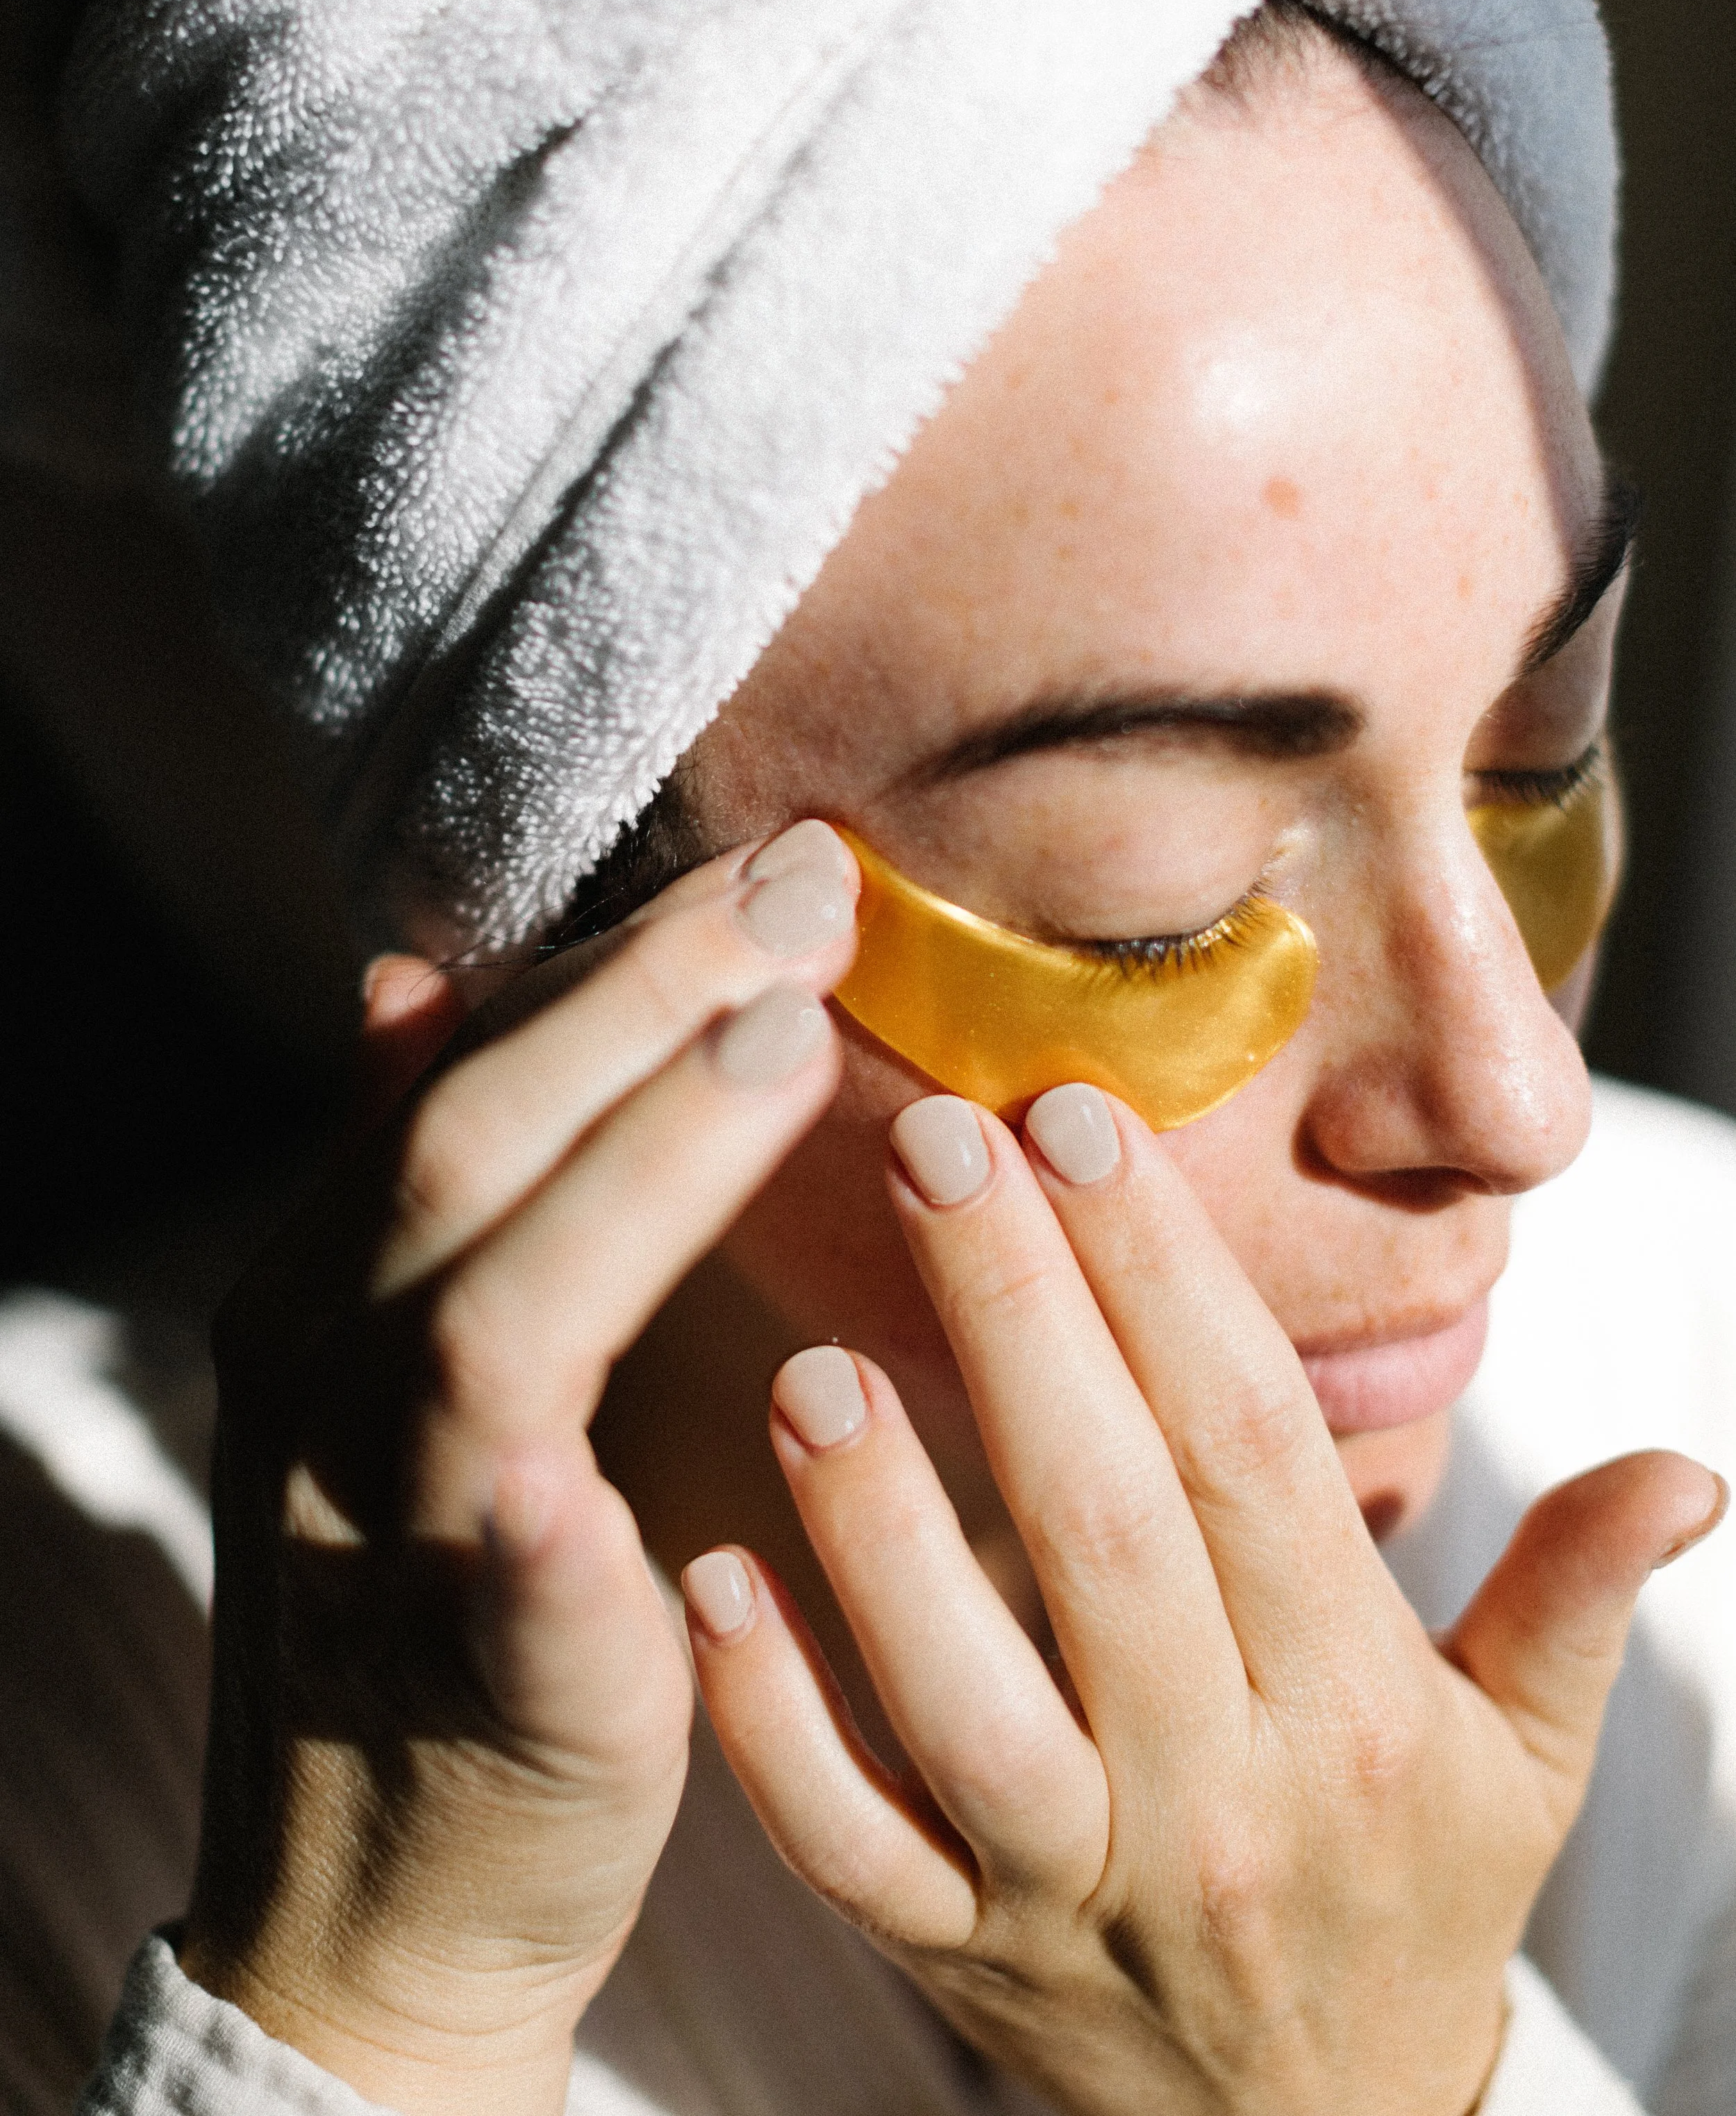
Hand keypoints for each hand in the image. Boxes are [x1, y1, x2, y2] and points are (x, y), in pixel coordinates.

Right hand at [179, 824, 858, 2115]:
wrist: (379, 1900)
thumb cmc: (448, 1587)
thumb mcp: (415, 1363)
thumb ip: (435, 1184)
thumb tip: (411, 976)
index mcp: (327, 1288)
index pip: (467, 1071)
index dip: (617, 961)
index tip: (771, 867)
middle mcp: (321, 1382)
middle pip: (469, 1146)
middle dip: (645, 1003)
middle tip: (811, 886)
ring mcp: (374, 1528)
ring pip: (488, 1317)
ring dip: (635, 1170)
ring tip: (785, 1043)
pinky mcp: (465, 1676)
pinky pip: (495, 1568)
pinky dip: (544, 1497)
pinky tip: (616, 1430)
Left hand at [684, 1085, 1724, 2115]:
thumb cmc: (1413, 1893)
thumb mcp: (1528, 1757)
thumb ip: (1576, 1596)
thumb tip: (1691, 1468)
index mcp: (1352, 1710)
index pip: (1250, 1455)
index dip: (1165, 1281)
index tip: (1084, 1124)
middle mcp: (1215, 1794)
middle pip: (1104, 1532)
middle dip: (1016, 1325)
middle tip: (935, 1146)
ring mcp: (1075, 1890)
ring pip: (962, 1698)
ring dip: (876, 1530)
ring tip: (807, 1365)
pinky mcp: (960, 1961)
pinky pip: (851, 1849)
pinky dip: (773, 1727)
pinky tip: (704, 1584)